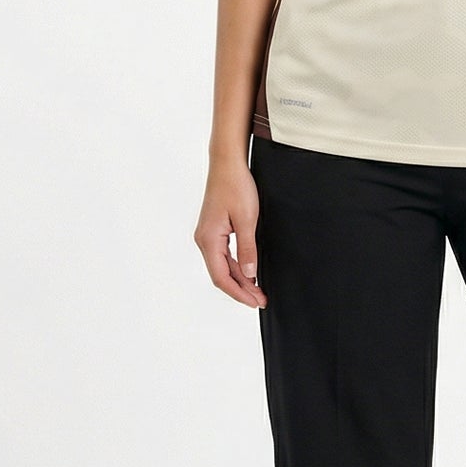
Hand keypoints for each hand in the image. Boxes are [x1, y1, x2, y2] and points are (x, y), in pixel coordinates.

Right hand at [195, 153, 266, 307]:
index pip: (221, 277)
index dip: (239, 293)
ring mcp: (208, 235)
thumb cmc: (236, 186)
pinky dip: (237, 266)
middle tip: (261, 300)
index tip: (255, 302)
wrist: (227, 164)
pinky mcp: (214, 230)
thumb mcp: (247, 220)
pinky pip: (224, 255)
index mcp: (208, 240)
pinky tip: (249, 273)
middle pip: (221, 274)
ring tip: (258, 291)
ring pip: (223, 266)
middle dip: (241, 289)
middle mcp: (204, 240)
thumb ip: (248, 249)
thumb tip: (249, 274)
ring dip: (240, 279)